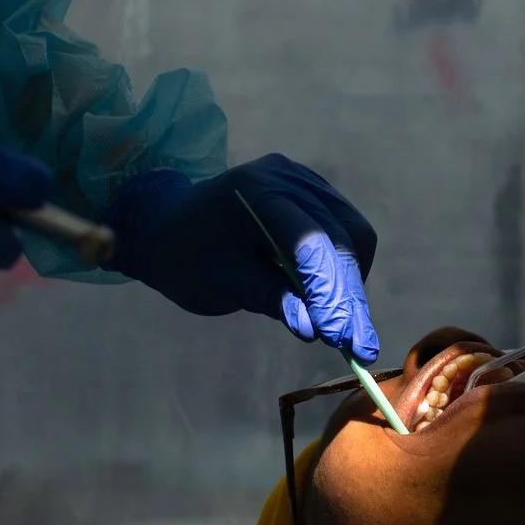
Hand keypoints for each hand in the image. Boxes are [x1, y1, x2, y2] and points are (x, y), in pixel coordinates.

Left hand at [108, 154, 380, 360]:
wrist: (166, 225)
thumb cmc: (185, 257)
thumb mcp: (220, 283)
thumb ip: (270, 298)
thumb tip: (314, 329)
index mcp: (256, 191)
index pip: (309, 240)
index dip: (330, 290)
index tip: (342, 338)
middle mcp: (288, 177)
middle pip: (339, 237)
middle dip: (349, 296)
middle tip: (358, 348)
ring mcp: (304, 181)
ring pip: (352, 234)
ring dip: (352, 283)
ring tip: (344, 327)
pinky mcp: (313, 193)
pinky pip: (344, 229)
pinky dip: (344, 267)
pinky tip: (333, 299)